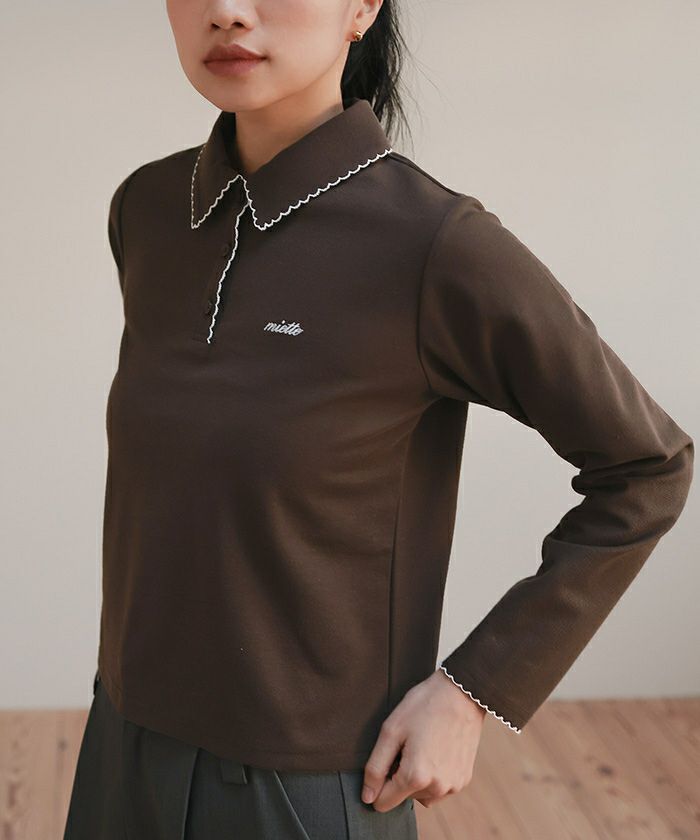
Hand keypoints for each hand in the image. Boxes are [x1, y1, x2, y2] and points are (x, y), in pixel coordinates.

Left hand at [361, 668, 485, 810]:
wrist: (461, 693)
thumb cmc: (424, 706)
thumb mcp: (391, 730)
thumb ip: (375, 768)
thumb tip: (368, 797)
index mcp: (415, 777)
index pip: (383, 803)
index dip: (378, 782)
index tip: (387, 758)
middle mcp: (436, 788)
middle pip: (403, 797)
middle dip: (399, 775)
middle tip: (408, 744)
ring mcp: (453, 786)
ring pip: (421, 795)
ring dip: (417, 778)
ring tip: (422, 745)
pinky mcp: (464, 779)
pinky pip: (439, 787)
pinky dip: (433, 775)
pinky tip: (436, 749)